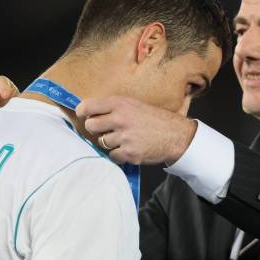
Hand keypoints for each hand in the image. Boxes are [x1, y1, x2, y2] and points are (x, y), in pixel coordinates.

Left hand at [76, 96, 196, 164]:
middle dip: (95, 129)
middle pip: (91, 126)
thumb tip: (90, 113)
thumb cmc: (155, 119)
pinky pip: (112, 156)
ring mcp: (124, 137)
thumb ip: (115, 107)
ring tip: (124, 139)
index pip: (88, 106)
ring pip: (101, 142)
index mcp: (121, 103)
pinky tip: (129, 149)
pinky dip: (119, 155)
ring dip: (109, 143)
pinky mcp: (129, 153)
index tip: (83, 115)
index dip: (83, 112)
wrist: (176, 135)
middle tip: (105, 130)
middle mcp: (120, 118)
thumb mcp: (135, 105)